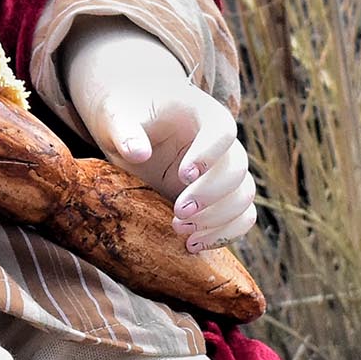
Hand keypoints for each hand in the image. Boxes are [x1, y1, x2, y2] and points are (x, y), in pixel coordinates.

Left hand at [61, 18, 257, 252]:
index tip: (184, 175)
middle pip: (237, 168)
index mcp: (203, 114)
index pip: (222, 130)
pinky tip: (192, 245)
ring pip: (244, 196)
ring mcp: (223, 171)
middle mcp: (221, 143)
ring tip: (181, 230)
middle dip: (211, 195)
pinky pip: (241, 216)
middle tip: (179, 212)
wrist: (129, 126)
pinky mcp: (219, 197)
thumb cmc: (124, 115)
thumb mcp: (116, 116)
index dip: (209, 154)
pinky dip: (224, 234)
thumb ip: (125, 131)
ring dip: (219, 219)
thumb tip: (138, 154)